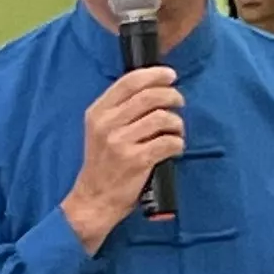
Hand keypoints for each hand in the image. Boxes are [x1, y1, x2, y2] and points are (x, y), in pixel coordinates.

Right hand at [61, 65, 185, 249]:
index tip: (170, 75)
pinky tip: (175, 147)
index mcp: (98, 112)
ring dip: (177, 123)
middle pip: (149, 96)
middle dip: (172, 95)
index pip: (129, 82)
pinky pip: (168, 142)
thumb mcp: (100, 130)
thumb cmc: (103, 163)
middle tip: (179, 102)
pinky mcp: (136, 161)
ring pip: (162, 118)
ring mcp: (121, 142)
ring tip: (176, 130)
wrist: (94, 199)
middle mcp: (107, 124)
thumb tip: (153, 88)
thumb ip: (119, 109)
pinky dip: (178, 143)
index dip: (154, 74)